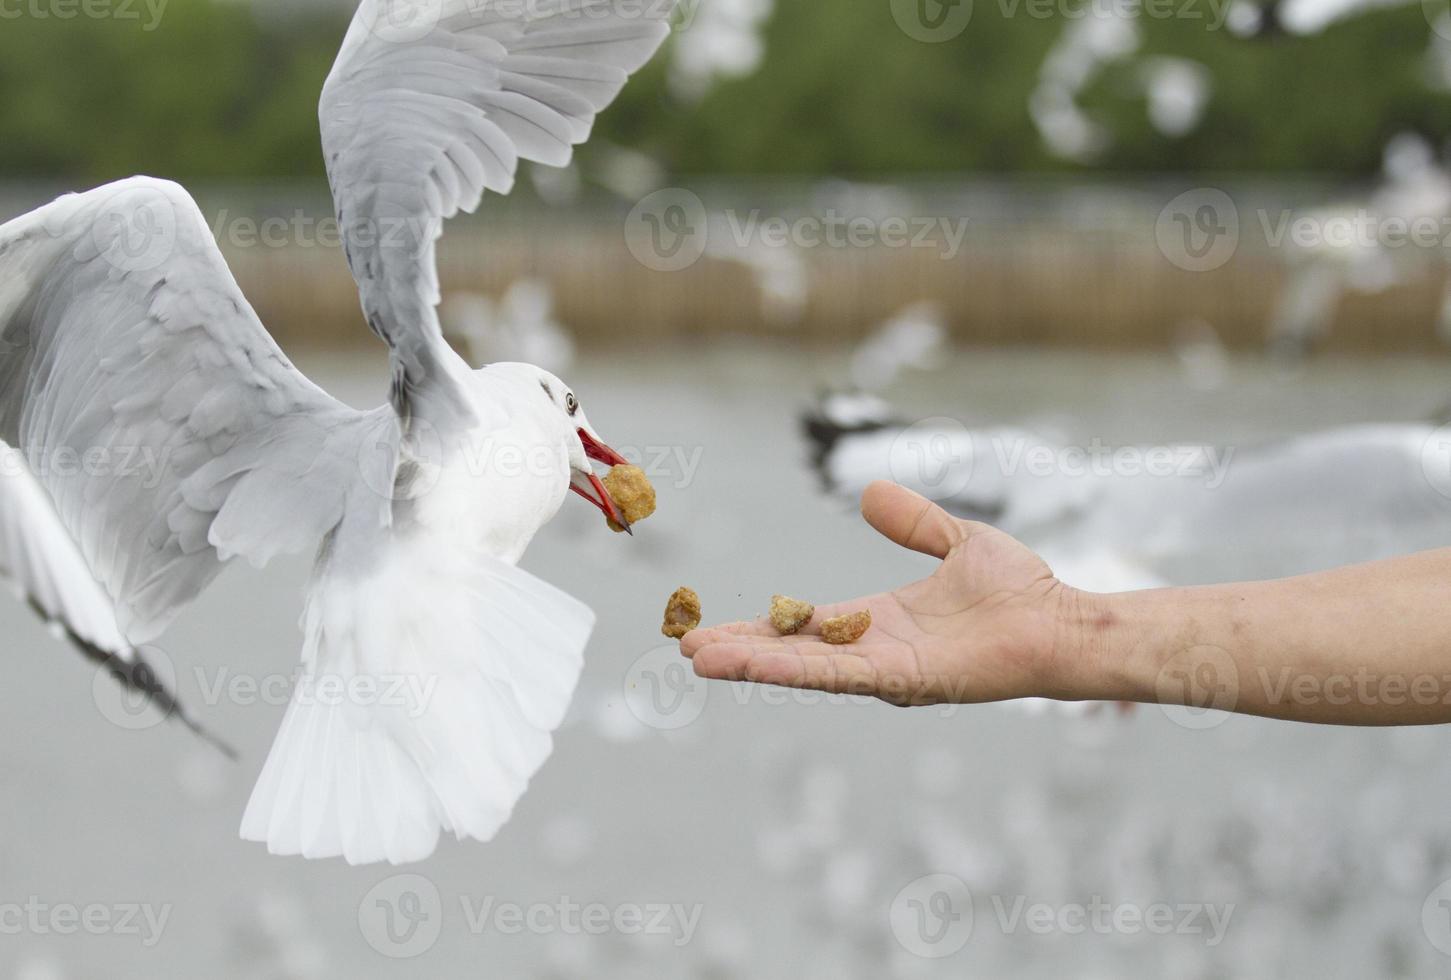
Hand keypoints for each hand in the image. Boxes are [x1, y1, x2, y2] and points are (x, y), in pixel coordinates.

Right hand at [680, 481, 1102, 705]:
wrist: (1063, 620)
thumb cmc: (1021, 590)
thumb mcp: (956, 541)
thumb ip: (914, 522)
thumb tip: (870, 491)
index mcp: (879, 621)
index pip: (806, 627)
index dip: (762, 629)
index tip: (715, 627)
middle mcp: (874, 650)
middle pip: (793, 652)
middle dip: (742, 651)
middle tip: (687, 647)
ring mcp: (886, 670)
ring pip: (804, 668)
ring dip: (751, 663)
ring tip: (699, 658)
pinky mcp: (904, 680)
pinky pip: (839, 673)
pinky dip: (792, 669)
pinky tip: (752, 665)